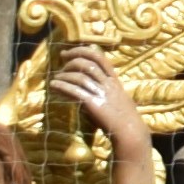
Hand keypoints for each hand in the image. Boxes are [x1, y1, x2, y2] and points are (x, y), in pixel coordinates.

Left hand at [42, 41, 152, 164]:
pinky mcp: (93, 104)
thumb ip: (105, 90)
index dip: (82, 51)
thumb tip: (88, 87)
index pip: (99, 57)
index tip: (69, 52)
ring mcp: (101, 93)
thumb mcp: (118, 99)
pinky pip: (75, 91)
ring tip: (55, 78)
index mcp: (114, 81)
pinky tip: (54, 85)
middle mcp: (108, 84)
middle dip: (72, 60)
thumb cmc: (124, 118)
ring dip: (64, 75)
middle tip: (61, 62)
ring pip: (80, 76)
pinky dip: (62, 86)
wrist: (130, 132)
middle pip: (88, 63)